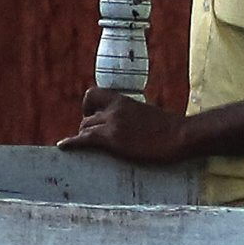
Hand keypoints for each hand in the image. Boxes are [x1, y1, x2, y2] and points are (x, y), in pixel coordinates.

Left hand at [57, 91, 190, 164]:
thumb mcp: (148, 114)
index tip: (92, 117)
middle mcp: (114, 109)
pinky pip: (85, 139)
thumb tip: (131, 126)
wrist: (180, 136)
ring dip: (86, 139)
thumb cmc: (171, 129)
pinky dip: (72, 143)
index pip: (93, 95)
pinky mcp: (112, 139)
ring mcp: (113, 123)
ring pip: (85, 129)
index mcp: (123, 100)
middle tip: (95, 142)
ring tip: (91, 150)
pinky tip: (63, 146)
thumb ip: (133, 116)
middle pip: (87, 117)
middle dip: (88, 129)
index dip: (88, 107)